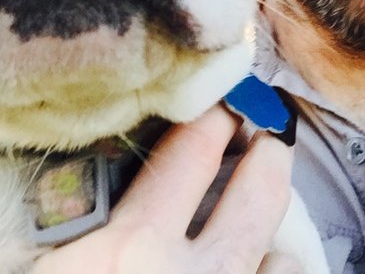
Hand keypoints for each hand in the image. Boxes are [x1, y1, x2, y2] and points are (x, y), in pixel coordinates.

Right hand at [32, 105, 295, 273]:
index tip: (223, 108)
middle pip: (260, 187)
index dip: (212, 120)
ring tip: (261, 239)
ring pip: (283, 257)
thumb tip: (107, 200)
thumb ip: (79, 238)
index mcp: (127, 255)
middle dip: (269, 153)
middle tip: (268, 141)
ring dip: (272, 242)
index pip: (191, 150)